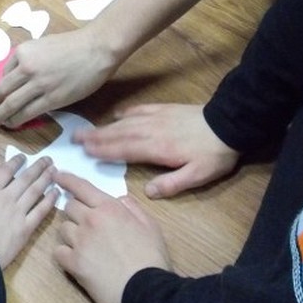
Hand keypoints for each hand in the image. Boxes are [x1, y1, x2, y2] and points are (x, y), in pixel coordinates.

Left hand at [0, 25, 118, 127]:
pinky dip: (17, 120)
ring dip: (1, 116)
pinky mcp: (52, 99)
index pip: (4, 74)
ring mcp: (39, 85)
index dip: (0, 88)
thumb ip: (29, 59)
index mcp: (23, 52)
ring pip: (12, 105)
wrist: (96, 49)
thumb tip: (19, 77)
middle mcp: (26, 68)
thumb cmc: (73, 45)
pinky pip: (28, 113)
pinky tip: (14, 124)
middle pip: (2, 91)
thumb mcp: (42, 45)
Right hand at [0, 155, 57, 268]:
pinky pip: (40, 211)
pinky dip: (49, 201)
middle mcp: (7, 198)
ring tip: (55, 170)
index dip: (16, 162)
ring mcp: (18, 212)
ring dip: (45, 179)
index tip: (24, 156)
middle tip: (48, 159)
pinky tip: (56, 193)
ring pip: (35, 191)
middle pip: (25, 178)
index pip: (5, 171)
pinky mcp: (26, 228)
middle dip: (37, 167)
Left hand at [54, 172, 169, 302]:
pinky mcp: (73, 263)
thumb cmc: (151, 257)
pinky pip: (58, 252)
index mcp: (109, 208)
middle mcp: (90, 220)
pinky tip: (75, 259)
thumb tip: (119, 200)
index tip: (57, 176)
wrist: (146, 291)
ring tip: (83, 244)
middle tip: (85, 223)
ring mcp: (80, 241)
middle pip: (69, 207)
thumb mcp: (150, 225)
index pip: (81, 187)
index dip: (67, 180)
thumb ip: (132, 208)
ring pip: (62, 229)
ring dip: (70, 233)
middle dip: (74, 212)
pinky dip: (64, 254)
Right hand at [75, 104, 238, 198]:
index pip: (124, 150)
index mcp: (157, 149)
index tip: (84, 152)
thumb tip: (147, 192)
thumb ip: (172, 184)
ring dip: (105, 126)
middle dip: (96, 137)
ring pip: (125, 122)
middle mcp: (151, 131)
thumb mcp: (198, 176)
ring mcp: (157, 118)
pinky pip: (139, 110)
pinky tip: (116, 115)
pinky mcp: (164, 109)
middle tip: (74, 139)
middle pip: (118, 134)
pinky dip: (126, 113)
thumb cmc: (214, 154)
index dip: (104, 151)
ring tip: (87, 130)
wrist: (228, 124)